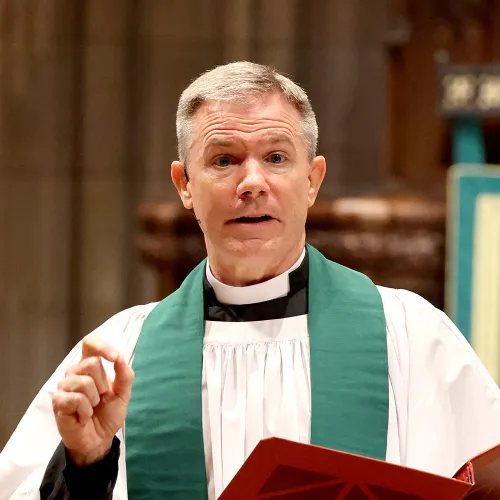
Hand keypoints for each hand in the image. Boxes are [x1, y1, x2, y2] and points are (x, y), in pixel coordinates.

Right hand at [52, 335, 133, 465]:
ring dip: (94, 399)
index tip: (114, 358)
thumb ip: (124, 374)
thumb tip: (119, 357)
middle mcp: (75, 372)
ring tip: (92, 407)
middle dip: (103, 383)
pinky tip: (84, 416)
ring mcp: (64, 387)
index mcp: (90, 366)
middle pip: (91, 362)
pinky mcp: (58, 402)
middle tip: (101, 397)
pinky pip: (76, 398)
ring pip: (84, 381)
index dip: (102, 346)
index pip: (89, 343)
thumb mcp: (123, 393)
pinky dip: (86, 409)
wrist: (100, 439)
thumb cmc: (109, 413)